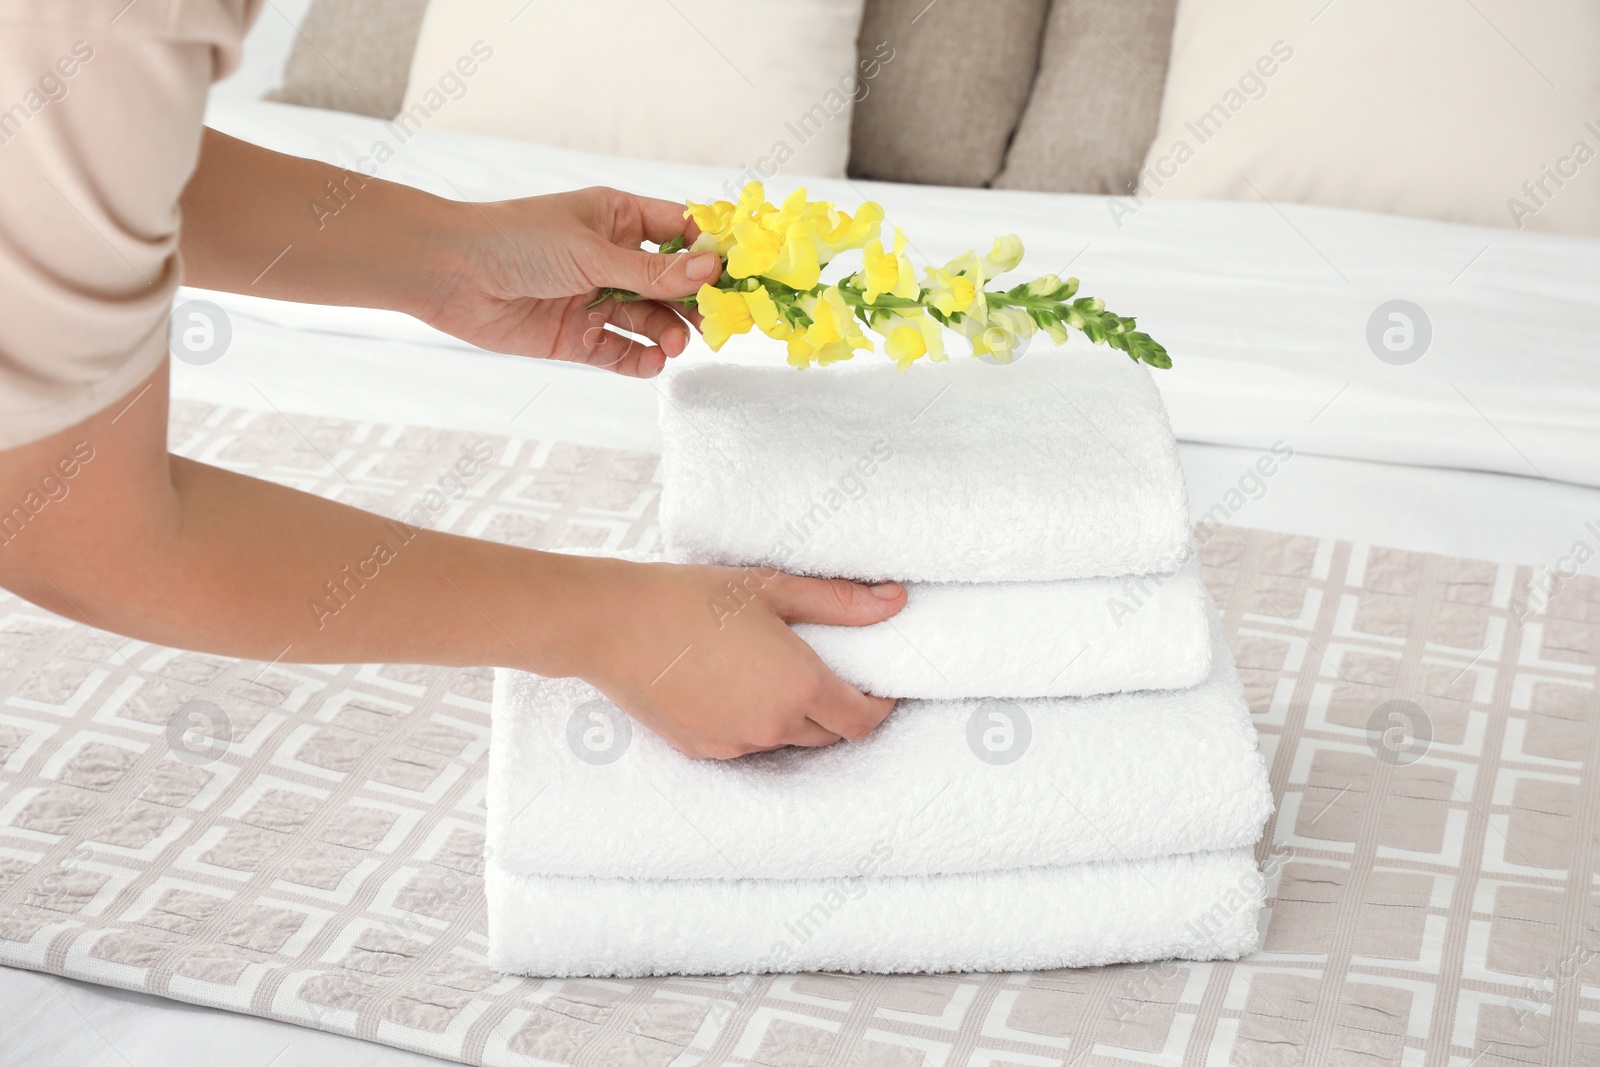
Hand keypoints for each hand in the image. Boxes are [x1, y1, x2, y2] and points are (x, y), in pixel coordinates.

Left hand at [417, 186, 719, 377]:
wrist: (450, 275)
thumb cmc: (516, 241)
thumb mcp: (592, 253)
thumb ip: (652, 272)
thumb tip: (711, 272)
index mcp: (618, 219)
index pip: (680, 232)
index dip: (710, 252)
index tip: (739, 274)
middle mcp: (612, 260)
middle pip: (672, 284)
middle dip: (695, 303)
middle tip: (717, 323)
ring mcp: (596, 299)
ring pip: (650, 321)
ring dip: (669, 333)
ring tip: (676, 345)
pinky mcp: (577, 337)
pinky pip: (621, 352)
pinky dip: (640, 360)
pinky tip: (652, 362)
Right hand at [552, 557, 906, 759]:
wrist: (611, 623)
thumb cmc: (691, 595)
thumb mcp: (771, 588)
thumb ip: (839, 601)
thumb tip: (896, 601)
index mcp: (799, 686)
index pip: (862, 720)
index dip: (878, 705)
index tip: (876, 684)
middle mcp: (771, 726)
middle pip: (828, 734)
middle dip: (837, 709)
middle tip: (824, 669)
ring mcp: (734, 744)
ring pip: (785, 741)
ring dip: (793, 717)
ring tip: (773, 672)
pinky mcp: (701, 751)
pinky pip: (744, 745)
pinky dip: (752, 723)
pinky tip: (733, 685)